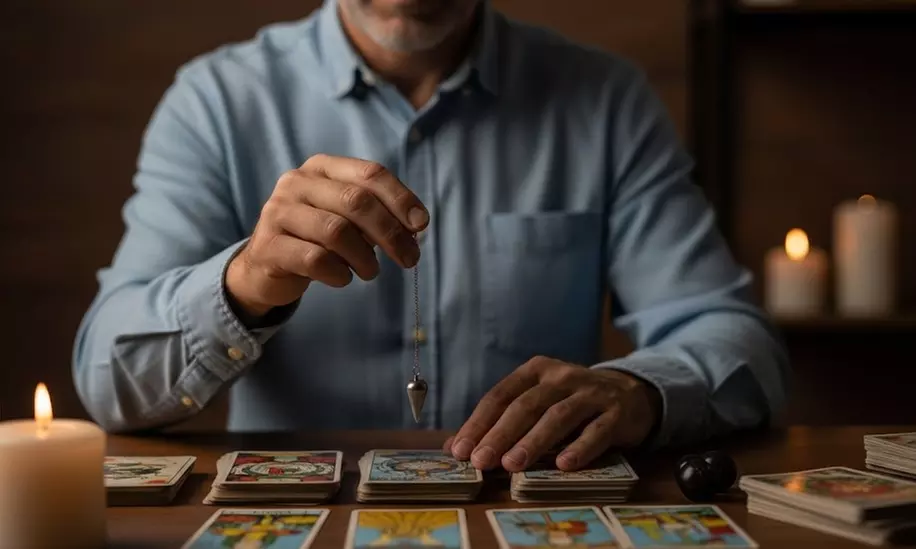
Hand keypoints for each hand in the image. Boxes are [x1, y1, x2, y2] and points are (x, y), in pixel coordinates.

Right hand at [226, 154, 428, 317]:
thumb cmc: (317, 238)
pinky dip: (338, 273)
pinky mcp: (268, 246)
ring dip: (365, 257)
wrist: (266, 266)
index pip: (370, 173)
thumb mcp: (348, 219)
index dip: (401, 199)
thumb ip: (377, 215)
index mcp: (322, 168)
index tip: (421, 225)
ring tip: (370, 272)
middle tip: (409, 259)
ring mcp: (278, 212)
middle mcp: (297, 182)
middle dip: (390, 233)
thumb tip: (415, 226)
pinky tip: (343, 278)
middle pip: (356, 201)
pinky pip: (315, 259)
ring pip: (336, 231)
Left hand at [444, 356, 660, 471]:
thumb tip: (455, 447)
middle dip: (500, 434)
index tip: (461, 450)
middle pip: (526, 405)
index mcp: (535, 371)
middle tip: (481, 461)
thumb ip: (500, 421)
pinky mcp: (617, 412)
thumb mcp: (537, 403)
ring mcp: (591, 393)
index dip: (479, 423)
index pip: (500, 395)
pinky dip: (580, 448)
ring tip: (512, 465)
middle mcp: (562, 376)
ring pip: (558, 416)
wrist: (631, 394)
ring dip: (534, 442)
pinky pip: (597, 431)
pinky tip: (564, 465)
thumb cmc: (572, 402)